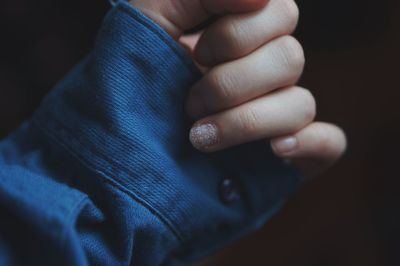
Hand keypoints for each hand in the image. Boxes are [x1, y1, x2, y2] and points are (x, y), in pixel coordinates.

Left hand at [129, 0, 346, 177]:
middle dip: (231, 82)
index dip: (237, 31)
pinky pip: (328, 143)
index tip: (197, 50)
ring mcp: (279, 114)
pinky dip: (309, 143)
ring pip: (300, 103)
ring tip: (199, 136)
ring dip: (247, 120)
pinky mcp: (289, 154)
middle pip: (290, 58)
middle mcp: (266, 72)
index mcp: (242, 36)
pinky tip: (276, 150)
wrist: (123, 144)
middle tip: (189, 100)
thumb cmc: (135, 77)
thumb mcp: (151, 18)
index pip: (278, 11)